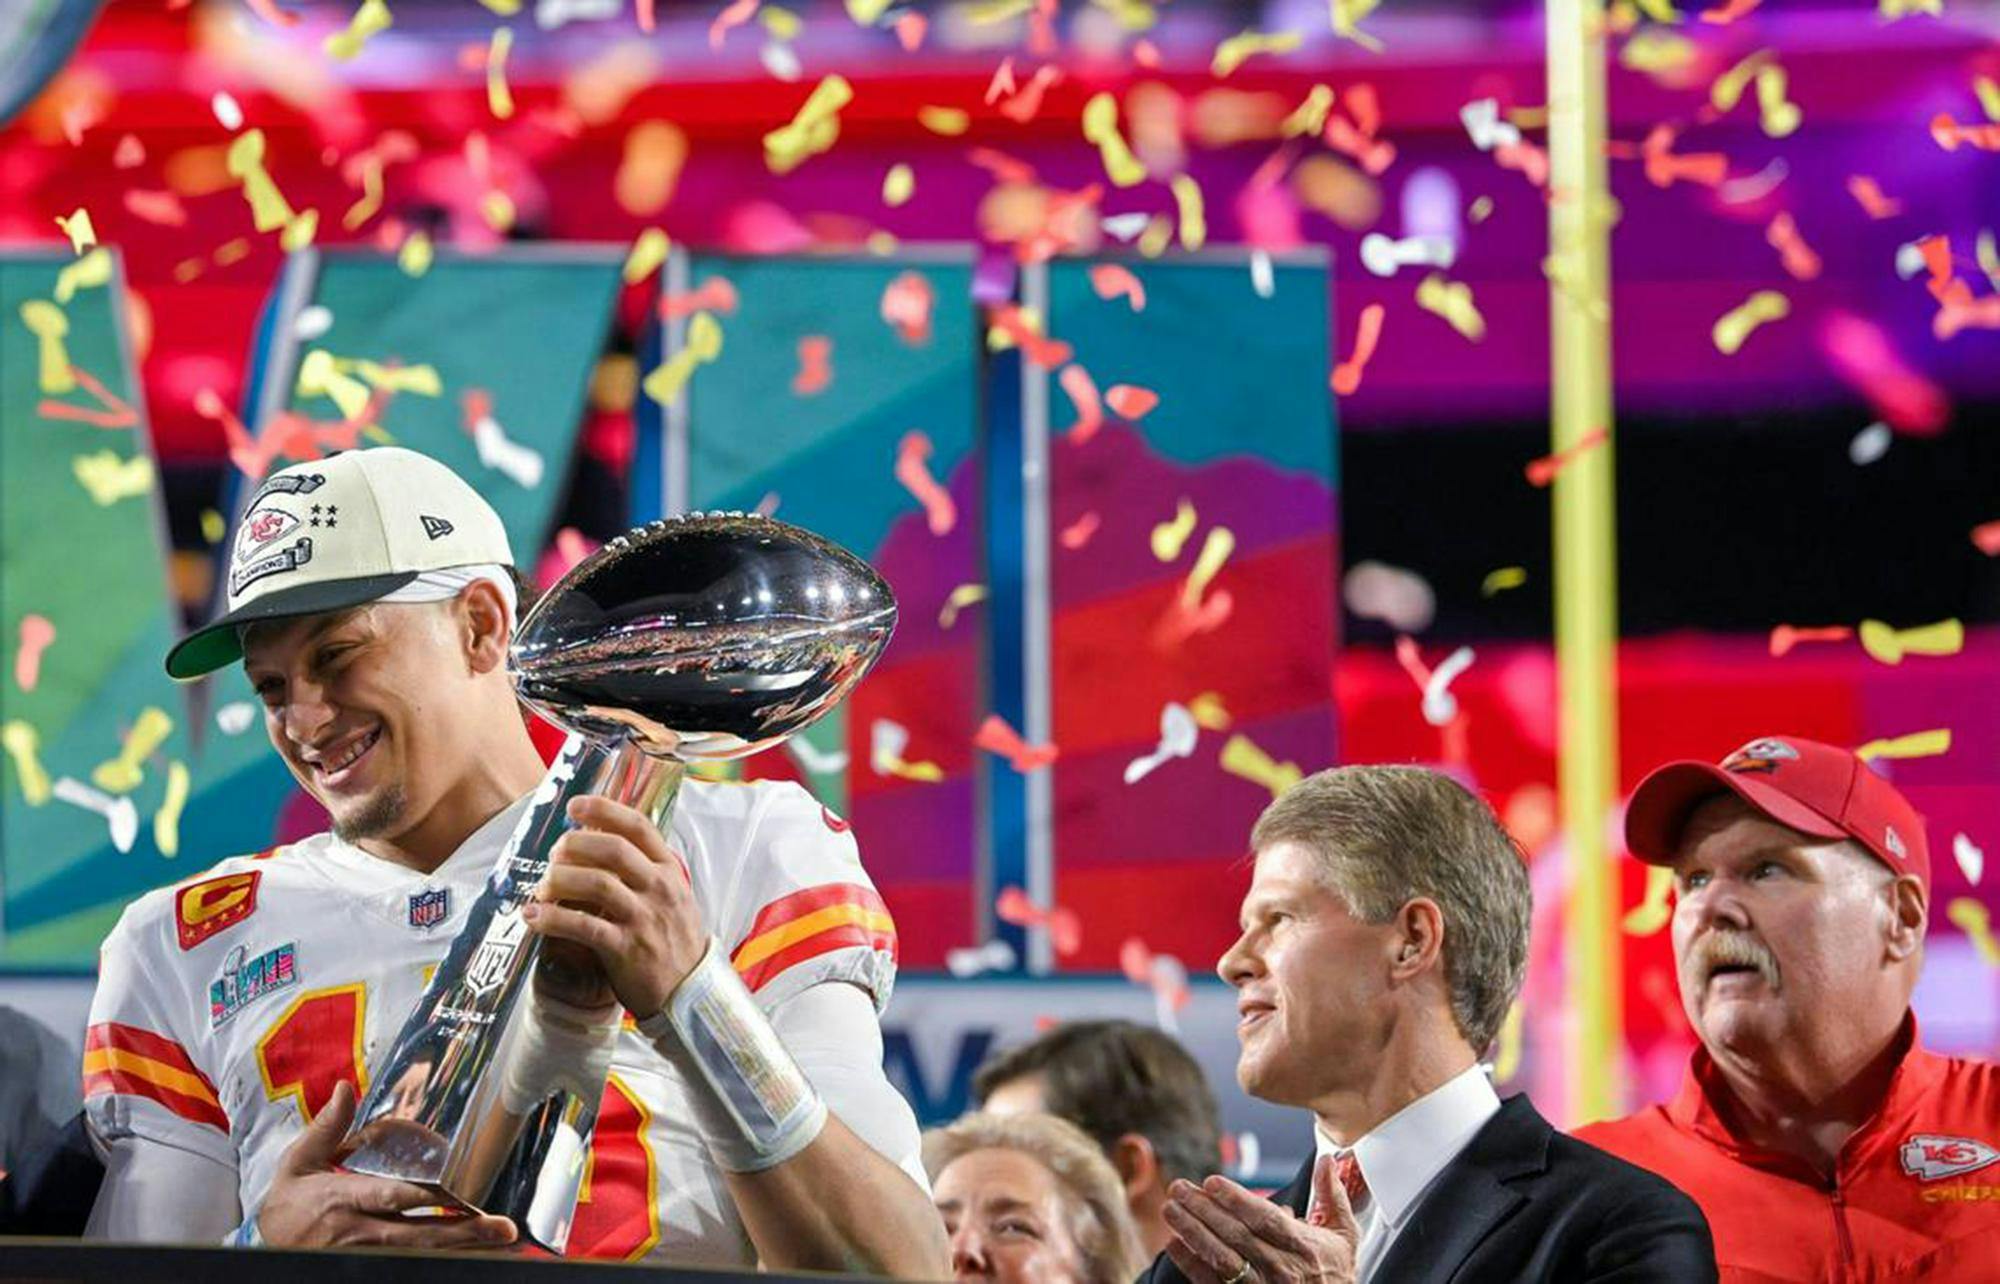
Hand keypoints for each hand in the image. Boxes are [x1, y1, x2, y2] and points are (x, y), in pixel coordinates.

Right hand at [255, 1082, 516, 1248]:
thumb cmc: (289, 1203)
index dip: (423, 1197)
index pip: (388, 1198)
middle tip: (501, 1229)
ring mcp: (367, 1254)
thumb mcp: (298, 1162)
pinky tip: (474, 1254)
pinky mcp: (371, 1265)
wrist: (268, 1245)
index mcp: (343, 1200)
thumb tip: (347, 1088)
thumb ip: (327, 1128)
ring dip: (463, 1248)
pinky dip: (443, 1259)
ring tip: (500, 1242)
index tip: (457, 1193)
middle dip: (462, 1232)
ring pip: (422, 1254)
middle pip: (417, 1235)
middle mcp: (360, 1232)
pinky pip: (413, 1264)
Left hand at [521, 794, 707, 1017]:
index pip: (638, 827)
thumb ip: (644, 872)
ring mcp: (644, 918)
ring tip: (542, 886)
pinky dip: (552, 918)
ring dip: (560, 879)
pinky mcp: (626, 948)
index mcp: (669, 870)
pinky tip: (532, 916)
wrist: (691, 992)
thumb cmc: (674, 941)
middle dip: (575, 844)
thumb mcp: (672, 897)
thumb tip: (598, 845)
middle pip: (613, 849)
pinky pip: (583, 926)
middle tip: (553, 852)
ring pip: (596, 883)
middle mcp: (659, 888)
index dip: (604, 810)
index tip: (575, 805)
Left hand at [1162, 1157, 1359, 1283]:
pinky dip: (1192, 1265)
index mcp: (1303, 1247)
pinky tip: (1174, 1245)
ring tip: (1171, 1210)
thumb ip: (1332, 1196)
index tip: (1211, 1182)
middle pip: (1237, 1236)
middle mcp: (1282, 1269)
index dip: (1237, 1200)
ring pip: (1222, 1259)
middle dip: (1204, 1210)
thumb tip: (1328, 1160)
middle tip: (1179, 1188)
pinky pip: (1214, 1283)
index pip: (1265, 1219)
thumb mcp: (1343, 1235)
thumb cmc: (1336, 1274)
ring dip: (1193, 1233)